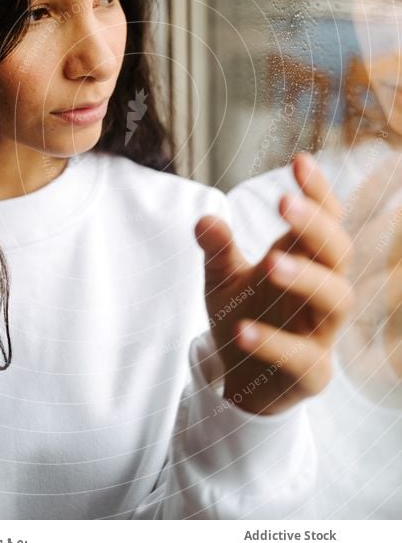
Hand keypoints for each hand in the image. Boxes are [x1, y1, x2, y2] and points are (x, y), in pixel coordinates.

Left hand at [194, 153, 353, 414]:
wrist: (244, 380)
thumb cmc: (245, 316)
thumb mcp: (223, 279)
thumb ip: (218, 250)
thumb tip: (203, 220)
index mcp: (307, 261)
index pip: (326, 220)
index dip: (318, 192)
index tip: (299, 161)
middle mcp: (324, 292)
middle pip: (338, 253)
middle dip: (314, 226)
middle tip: (285, 202)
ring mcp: (322, 333)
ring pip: (335, 300)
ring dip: (305, 278)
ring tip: (270, 263)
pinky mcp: (312, 374)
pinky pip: (304, 357)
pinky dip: (275, 342)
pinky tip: (243, 329)